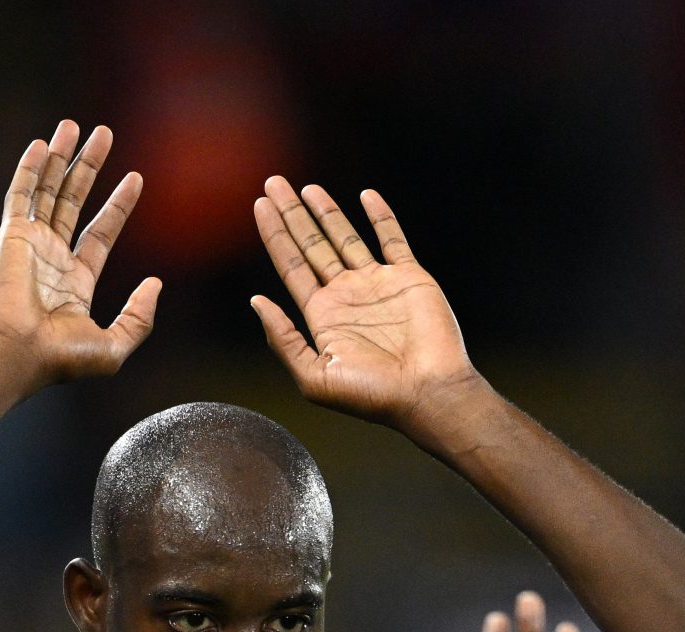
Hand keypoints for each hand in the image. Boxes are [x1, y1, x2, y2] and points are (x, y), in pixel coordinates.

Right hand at [0, 120, 160, 381]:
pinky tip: (42, 144)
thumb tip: (156, 283)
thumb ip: (140, 317)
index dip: (119, 205)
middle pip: (75, 200)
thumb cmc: (61, 358)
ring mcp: (31, 244)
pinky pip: (21, 194)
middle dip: (89, 167)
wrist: (18, 353)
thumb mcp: (115, 344)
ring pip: (48, 189)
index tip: (136, 178)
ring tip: (75, 125)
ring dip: (61, 157)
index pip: (101, 233)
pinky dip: (30, 168)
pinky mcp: (12, 235)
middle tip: (104, 133)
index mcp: (76, 281)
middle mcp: (53, 258)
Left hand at [251, 180, 482, 431]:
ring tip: (306, 188)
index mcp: (322, 317)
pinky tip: (366, 196)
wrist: (427, 392)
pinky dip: (381, 217)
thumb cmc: (373, 395)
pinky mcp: (409, 279)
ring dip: (327, 211)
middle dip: (291, 215)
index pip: (291, 266)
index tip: (259, 205)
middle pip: (312, 245)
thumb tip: (257, 301)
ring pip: (346, 237)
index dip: (274, 235)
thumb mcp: (315, 377)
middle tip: (272, 182)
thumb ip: (284, 341)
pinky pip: (393, 240)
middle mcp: (347, 296)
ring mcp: (378, 285)